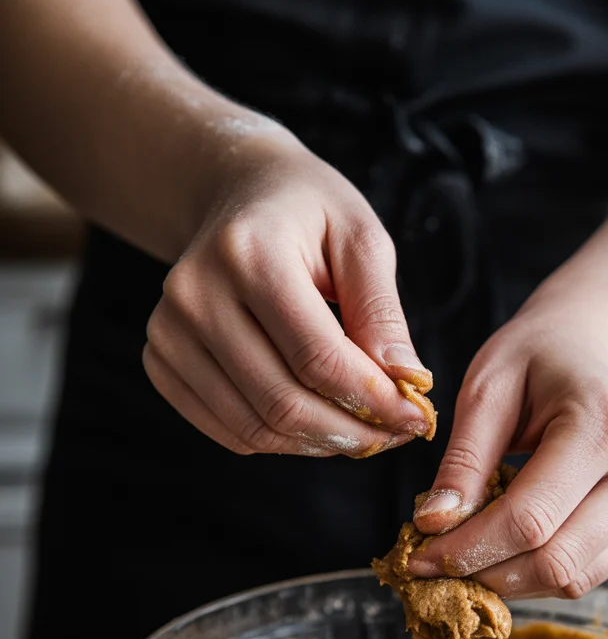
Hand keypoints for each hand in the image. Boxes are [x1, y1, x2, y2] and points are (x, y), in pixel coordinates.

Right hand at [144, 132, 431, 456]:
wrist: (238, 194)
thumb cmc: (309, 215)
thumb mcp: (361, 239)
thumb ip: (382, 311)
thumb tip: (407, 382)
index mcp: (249, 253)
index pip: (318, 358)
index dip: (374, 401)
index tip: (415, 416)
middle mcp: (196, 294)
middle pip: (283, 402)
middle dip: (352, 433)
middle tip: (395, 435)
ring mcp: (169, 331)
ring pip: (255, 428)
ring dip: (319, 444)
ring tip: (362, 433)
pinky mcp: (162, 360)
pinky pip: (229, 432)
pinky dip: (281, 441)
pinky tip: (317, 424)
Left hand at [407, 302, 607, 597]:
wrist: (598, 351)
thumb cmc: (537, 361)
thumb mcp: (487, 390)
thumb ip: (463, 462)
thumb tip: (435, 526)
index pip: (529, 521)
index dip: (467, 550)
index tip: (419, 559)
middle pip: (556, 562)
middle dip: (486, 573)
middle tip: (437, 566)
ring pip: (575, 580)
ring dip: (512, 579)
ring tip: (473, 553)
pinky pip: (591, 573)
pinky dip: (542, 570)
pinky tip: (516, 541)